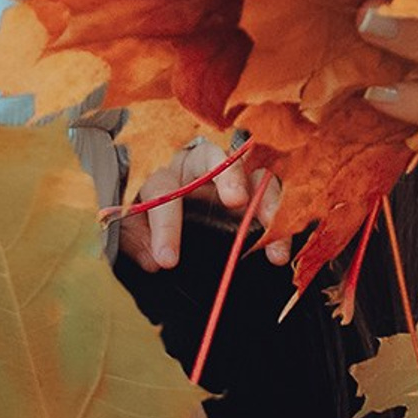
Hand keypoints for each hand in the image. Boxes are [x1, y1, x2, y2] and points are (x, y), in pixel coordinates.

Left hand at [114, 136, 289, 269]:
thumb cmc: (151, 224)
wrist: (174, 225)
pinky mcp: (257, 196)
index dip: (165, 226)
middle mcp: (199, 169)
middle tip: (237, 201)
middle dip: (228, 175)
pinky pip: (275, 196)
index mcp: (165, 176)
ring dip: (267, 197)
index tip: (167, 260)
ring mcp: (234, 179)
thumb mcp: (133, 233)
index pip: (164, 190)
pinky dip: (284, 215)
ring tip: (274, 230)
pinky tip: (284, 242)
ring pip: (254, 173)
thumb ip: (135, 241)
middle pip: (214, 157)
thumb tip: (154, 260)